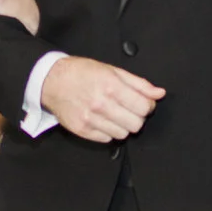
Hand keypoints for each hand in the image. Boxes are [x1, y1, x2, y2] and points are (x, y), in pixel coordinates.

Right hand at [40, 56, 162, 141]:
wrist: (52, 80)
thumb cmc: (82, 72)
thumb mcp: (112, 70)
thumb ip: (139, 84)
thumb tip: (159, 93)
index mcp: (111, 86)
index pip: (143, 107)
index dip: (148, 106)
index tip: (143, 103)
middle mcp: (101, 104)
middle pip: (136, 124)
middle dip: (136, 117)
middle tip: (128, 109)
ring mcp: (90, 119)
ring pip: (123, 134)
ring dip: (123, 126)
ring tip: (114, 114)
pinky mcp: (82, 130)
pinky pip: (107, 139)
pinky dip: (108, 131)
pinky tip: (102, 120)